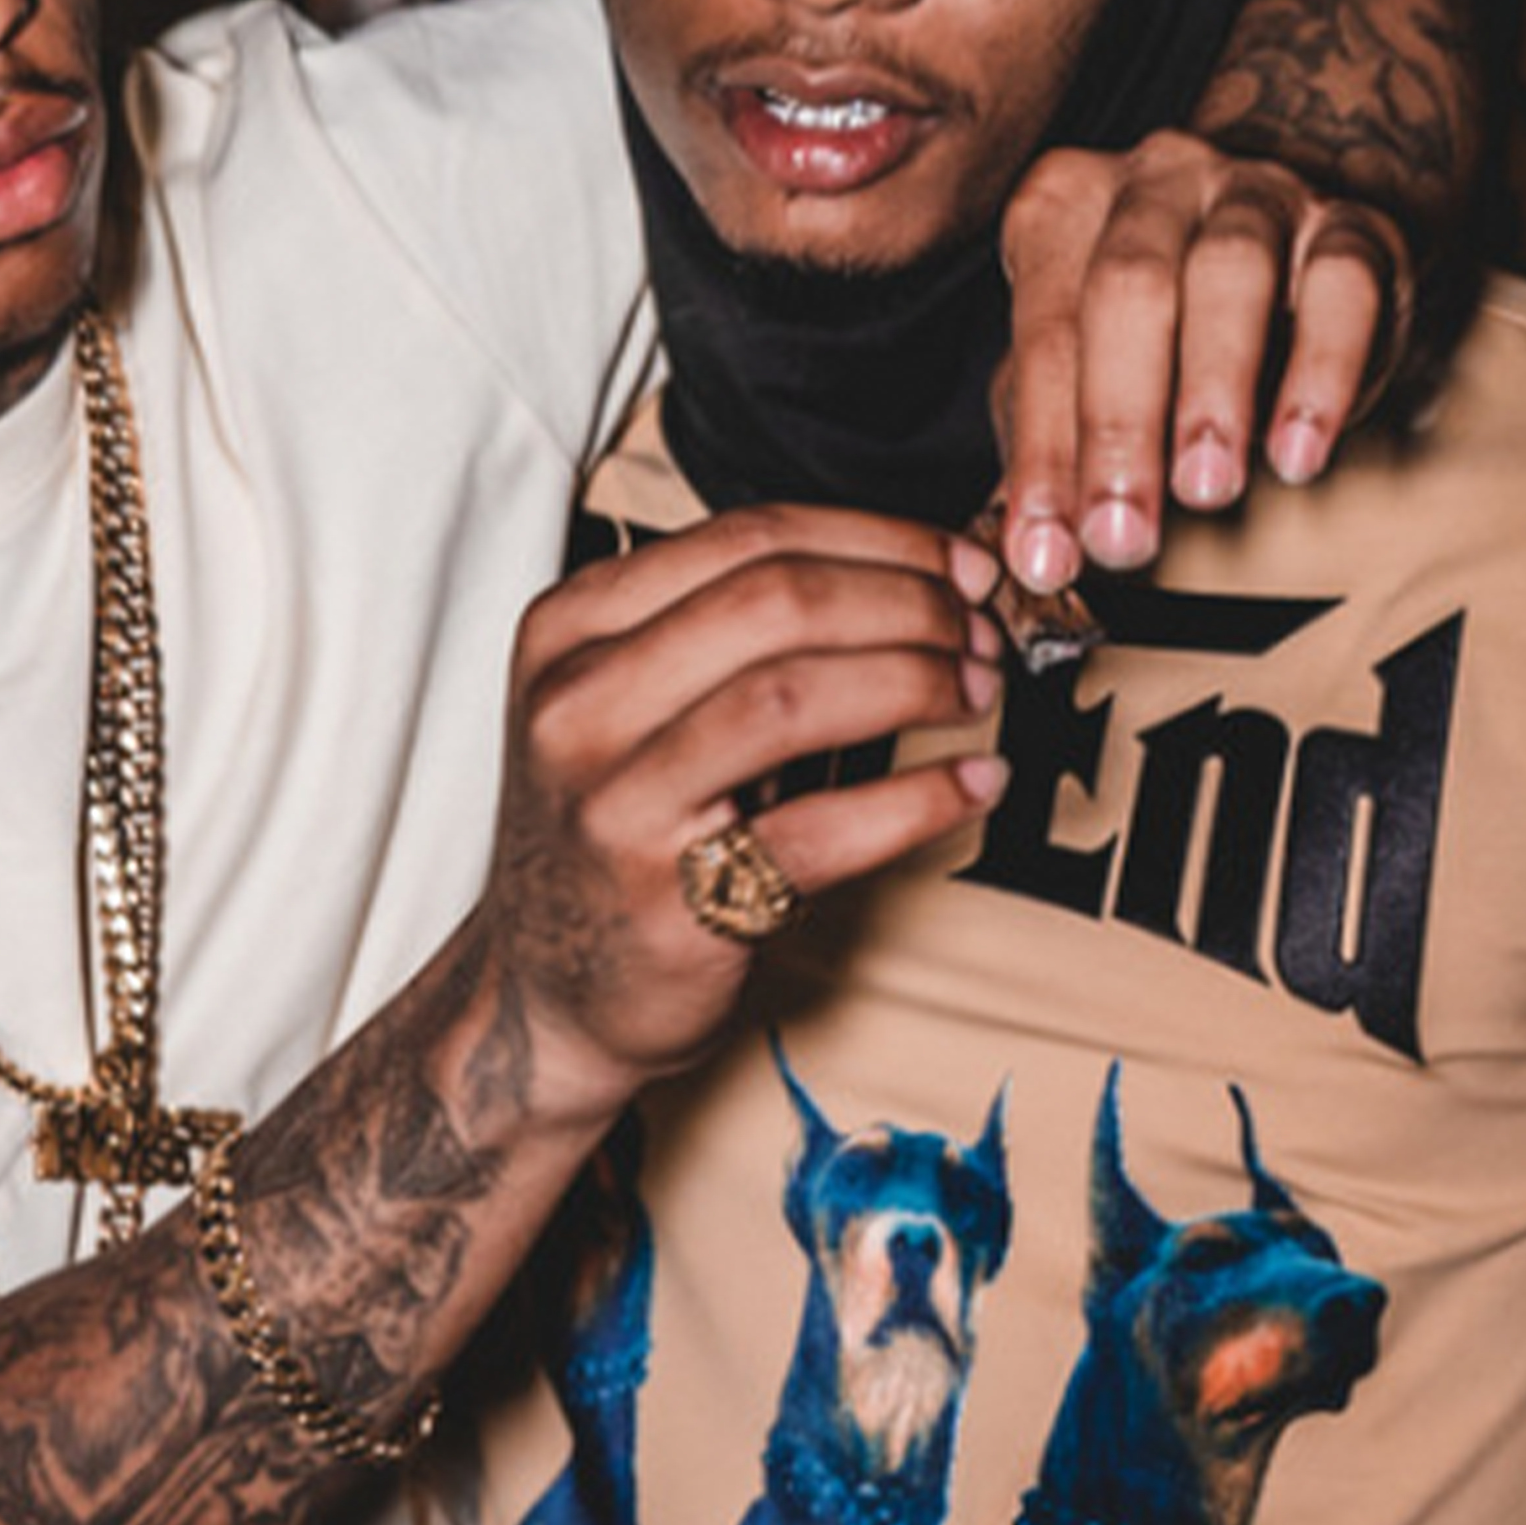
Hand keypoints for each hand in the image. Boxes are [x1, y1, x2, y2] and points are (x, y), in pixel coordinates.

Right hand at [483, 506, 1005, 1101]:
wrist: (546, 988)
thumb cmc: (619, 826)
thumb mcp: (632, 698)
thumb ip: (731, 628)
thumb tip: (914, 572)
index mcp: (570, 627)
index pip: (747, 536)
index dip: (877, 540)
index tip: (956, 562)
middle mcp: (577, 701)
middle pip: (776, 601)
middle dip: (906, 603)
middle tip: (979, 629)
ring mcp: (615, 801)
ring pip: (792, 695)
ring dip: (916, 681)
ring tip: (978, 691)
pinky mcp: (672, 899)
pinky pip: (822, 829)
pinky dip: (919, 798)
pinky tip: (973, 783)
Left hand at [992, 133, 1410, 589]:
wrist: (1288, 240)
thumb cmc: (1160, 321)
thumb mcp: (1086, 364)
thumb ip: (1049, 439)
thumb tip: (1029, 547)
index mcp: (1063, 210)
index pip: (1043, 335)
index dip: (1042, 454)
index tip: (1047, 555)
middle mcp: (1154, 180)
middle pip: (1127, 291)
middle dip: (1120, 425)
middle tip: (1124, 536)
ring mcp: (1255, 191)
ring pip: (1229, 273)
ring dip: (1215, 391)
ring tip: (1208, 491)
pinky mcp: (1350, 224)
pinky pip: (1342, 285)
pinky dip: (1322, 373)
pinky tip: (1299, 452)